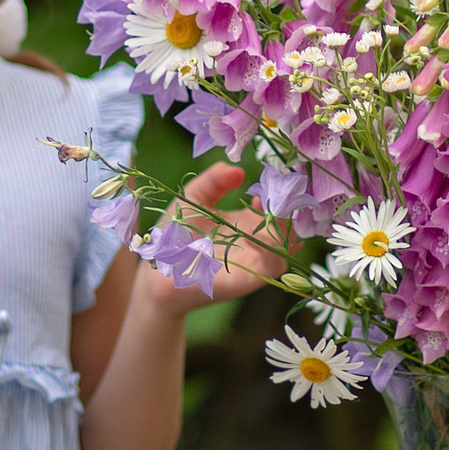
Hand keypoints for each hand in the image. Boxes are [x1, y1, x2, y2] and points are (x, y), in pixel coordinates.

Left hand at [144, 161, 286, 312]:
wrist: (158, 271)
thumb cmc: (175, 235)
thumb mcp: (193, 199)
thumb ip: (214, 181)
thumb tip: (237, 170)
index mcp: (249, 221)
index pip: (280, 204)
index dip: (282, 190)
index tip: (272, 178)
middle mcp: (257, 240)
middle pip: (291, 222)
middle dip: (290, 205)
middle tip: (278, 191)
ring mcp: (256, 260)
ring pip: (289, 244)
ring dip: (284, 226)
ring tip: (267, 210)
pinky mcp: (249, 279)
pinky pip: (273, 264)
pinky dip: (271, 248)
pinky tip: (253, 234)